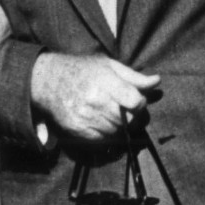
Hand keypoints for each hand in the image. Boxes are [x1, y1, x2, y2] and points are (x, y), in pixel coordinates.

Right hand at [30, 53, 160, 140]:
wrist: (47, 81)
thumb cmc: (82, 69)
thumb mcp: (108, 65)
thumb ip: (134, 76)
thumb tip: (157, 81)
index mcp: (105, 82)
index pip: (135, 102)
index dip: (140, 102)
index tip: (135, 99)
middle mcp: (95, 101)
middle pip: (128, 119)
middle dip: (132, 115)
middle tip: (126, 107)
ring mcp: (85, 117)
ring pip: (116, 131)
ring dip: (120, 125)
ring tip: (112, 112)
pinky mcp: (77, 130)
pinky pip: (102, 139)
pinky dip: (107, 133)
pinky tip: (102, 120)